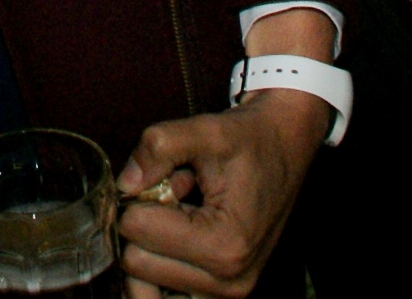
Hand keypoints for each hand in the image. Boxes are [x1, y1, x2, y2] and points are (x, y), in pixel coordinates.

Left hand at [113, 92, 331, 297]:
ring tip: (186, 215)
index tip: (175, 178)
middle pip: (136, 261)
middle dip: (148, 222)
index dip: (143, 194)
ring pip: (145, 278)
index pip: (137, 229)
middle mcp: (228, 279)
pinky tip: (183, 235)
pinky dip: (162, 262)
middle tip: (180, 195)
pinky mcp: (220, 293)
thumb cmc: (251, 140)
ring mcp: (225, 292)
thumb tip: (125, 183)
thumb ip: (158, 147)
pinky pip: (162, 290)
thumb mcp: (206, 129)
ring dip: (155, 243)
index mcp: (225, 245)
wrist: (286, 147)